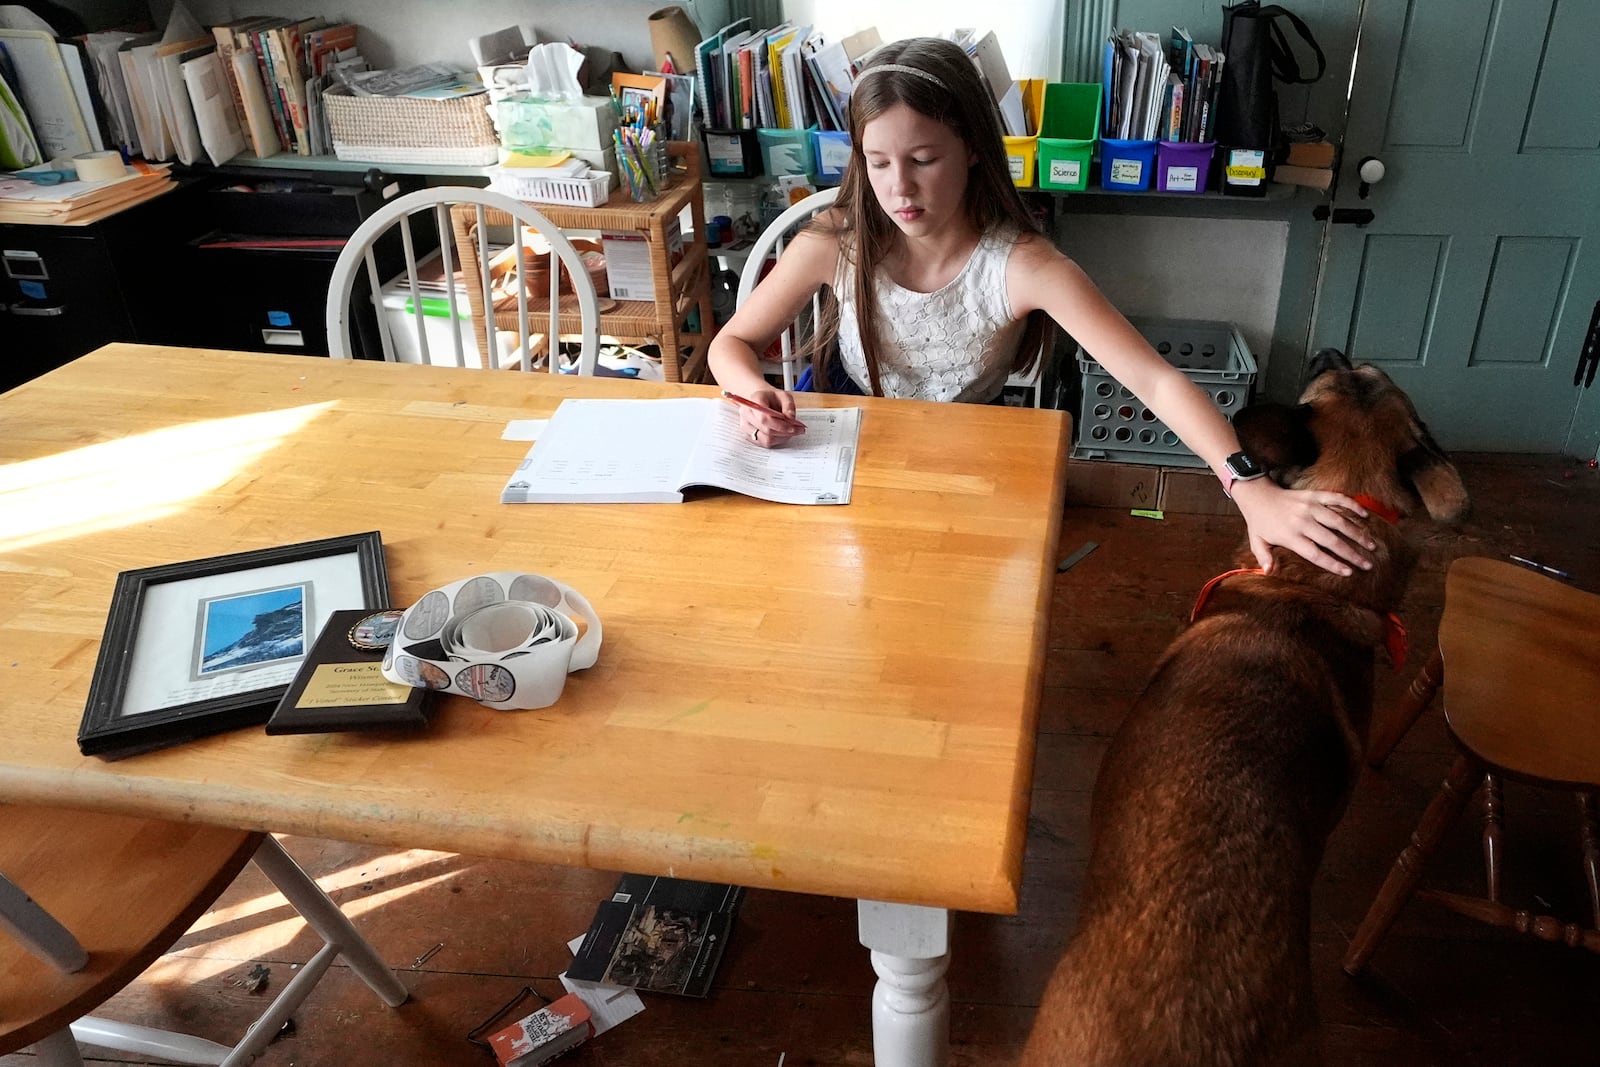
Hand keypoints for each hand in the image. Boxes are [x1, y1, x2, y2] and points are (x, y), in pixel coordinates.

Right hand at [737, 387, 805, 448]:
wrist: (761, 400)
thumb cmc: (771, 397)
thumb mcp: (784, 395)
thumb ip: (789, 405)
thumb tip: (791, 418)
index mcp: (754, 400)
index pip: (764, 418)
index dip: (780, 425)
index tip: (793, 427)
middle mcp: (746, 413)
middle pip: (766, 430)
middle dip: (784, 432)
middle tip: (798, 430)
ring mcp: (745, 425)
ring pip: (765, 439)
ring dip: (781, 438)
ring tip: (790, 432)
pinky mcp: (748, 434)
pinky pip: (763, 443)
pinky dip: (776, 440)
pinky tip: (782, 434)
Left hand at [1230, 478, 1375, 576]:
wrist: (1257, 495)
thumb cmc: (1259, 523)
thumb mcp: (1257, 542)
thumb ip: (1264, 557)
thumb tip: (1269, 572)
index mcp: (1290, 536)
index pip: (1315, 554)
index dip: (1333, 564)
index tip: (1349, 572)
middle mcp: (1302, 521)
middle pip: (1331, 540)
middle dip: (1351, 553)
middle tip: (1368, 564)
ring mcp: (1310, 506)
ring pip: (1338, 520)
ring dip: (1357, 533)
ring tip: (1372, 545)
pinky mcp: (1314, 495)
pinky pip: (1336, 499)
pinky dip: (1352, 505)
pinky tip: (1365, 516)